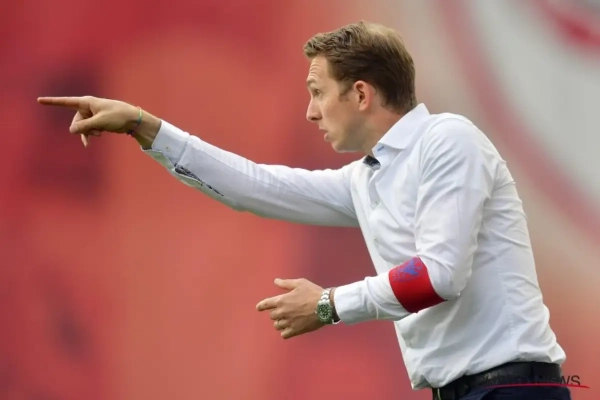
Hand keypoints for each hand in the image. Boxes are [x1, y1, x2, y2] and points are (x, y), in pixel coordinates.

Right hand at [37, 96, 160, 147]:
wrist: (132, 120)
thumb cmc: (117, 116)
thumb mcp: (99, 122)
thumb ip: (84, 126)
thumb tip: (71, 130)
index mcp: (86, 102)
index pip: (66, 102)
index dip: (52, 102)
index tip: (39, 100)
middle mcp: (87, 107)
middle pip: (75, 121)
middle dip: (82, 129)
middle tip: (96, 132)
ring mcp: (92, 115)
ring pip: (82, 127)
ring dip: (88, 133)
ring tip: (100, 134)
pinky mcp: (97, 122)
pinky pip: (87, 130)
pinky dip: (89, 135)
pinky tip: (89, 144)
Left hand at [256, 278, 324, 339]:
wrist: (325, 306)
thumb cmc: (313, 292)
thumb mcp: (299, 283)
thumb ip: (286, 283)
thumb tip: (275, 281)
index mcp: (281, 300)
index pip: (265, 304)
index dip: (261, 306)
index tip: (259, 308)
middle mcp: (282, 312)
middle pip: (272, 316)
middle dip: (276, 313)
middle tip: (283, 311)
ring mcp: (288, 322)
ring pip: (277, 326)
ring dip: (280, 322)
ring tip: (287, 320)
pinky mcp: (295, 330)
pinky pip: (284, 335)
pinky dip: (285, 332)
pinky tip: (289, 328)